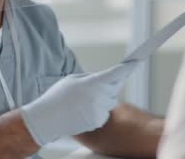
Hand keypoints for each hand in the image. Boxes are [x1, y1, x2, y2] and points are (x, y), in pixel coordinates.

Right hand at [20, 61, 138, 145]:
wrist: (47, 118)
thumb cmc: (58, 96)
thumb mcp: (73, 80)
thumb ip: (91, 78)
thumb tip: (105, 81)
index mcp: (92, 83)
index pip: (114, 73)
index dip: (127, 67)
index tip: (136, 62)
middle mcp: (98, 97)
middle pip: (115, 87)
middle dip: (110, 85)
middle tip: (94, 87)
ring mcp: (99, 110)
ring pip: (110, 101)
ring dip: (102, 99)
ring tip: (82, 102)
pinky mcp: (98, 121)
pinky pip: (104, 113)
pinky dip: (97, 111)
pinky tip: (82, 111)